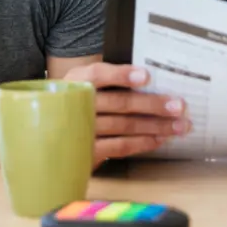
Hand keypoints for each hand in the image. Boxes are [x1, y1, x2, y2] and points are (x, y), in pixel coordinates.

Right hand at [61, 62, 191, 166]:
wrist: (46, 130)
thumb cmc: (79, 101)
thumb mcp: (84, 83)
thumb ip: (110, 80)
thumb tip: (152, 80)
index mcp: (77, 80)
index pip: (99, 74)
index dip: (123, 75)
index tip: (147, 76)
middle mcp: (77, 104)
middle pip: (120, 103)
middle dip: (153, 105)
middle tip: (180, 106)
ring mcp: (81, 130)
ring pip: (125, 126)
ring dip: (156, 126)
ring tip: (180, 126)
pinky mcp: (87, 151)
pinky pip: (120, 146)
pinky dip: (142, 143)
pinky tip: (160, 139)